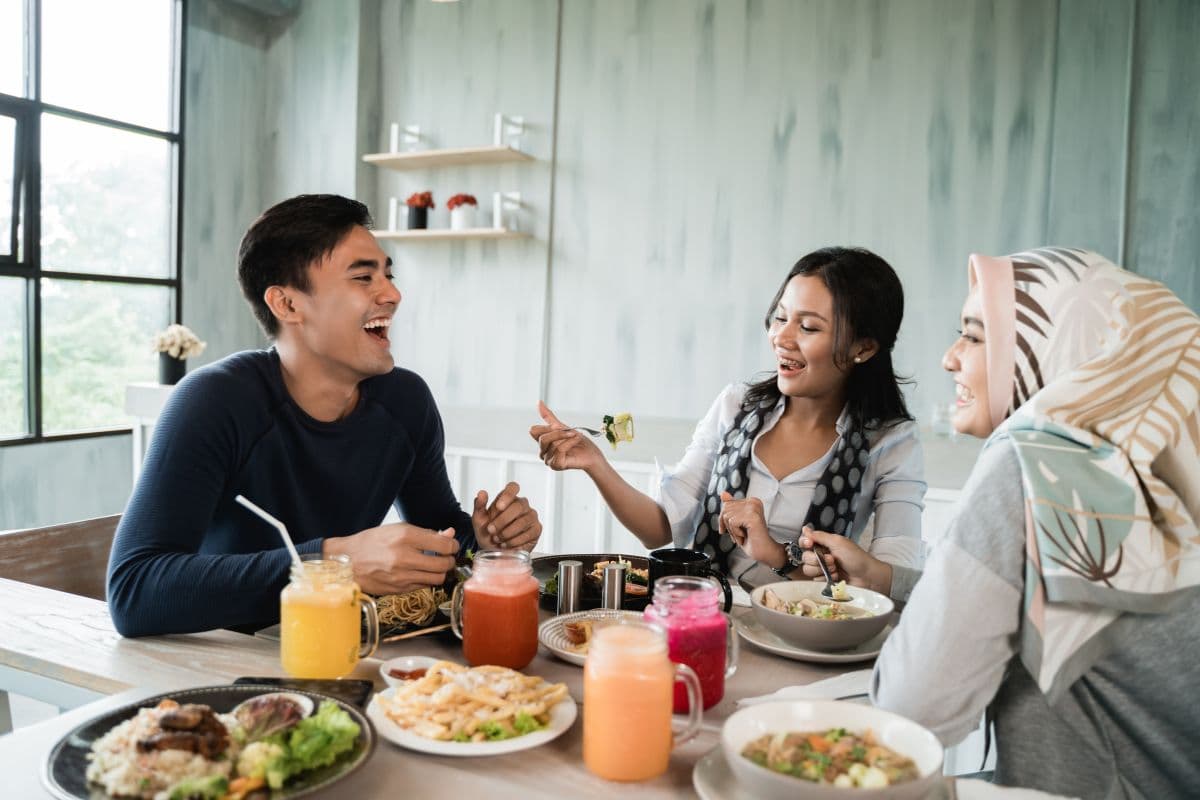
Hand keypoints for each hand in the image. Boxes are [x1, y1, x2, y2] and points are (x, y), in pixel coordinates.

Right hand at [324, 522, 457, 595]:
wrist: (347, 562)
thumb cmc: (371, 542)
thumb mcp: (397, 529)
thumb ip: (426, 533)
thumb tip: (449, 534)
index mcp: (405, 537)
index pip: (443, 545)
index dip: (453, 546)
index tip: (451, 546)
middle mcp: (404, 557)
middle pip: (444, 564)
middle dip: (450, 560)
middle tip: (446, 557)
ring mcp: (401, 576)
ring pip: (438, 578)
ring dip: (441, 572)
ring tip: (436, 566)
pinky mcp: (399, 589)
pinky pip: (424, 586)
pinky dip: (427, 580)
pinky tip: (421, 573)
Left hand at [472, 481, 542, 550]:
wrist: (494, 552)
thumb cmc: (488, 533)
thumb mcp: (479, 520)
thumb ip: (479, 506)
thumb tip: (481, 493)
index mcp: (508, 498)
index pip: (513, 487)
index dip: (507, 495)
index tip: (499, 507)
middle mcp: (522, 505)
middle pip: (518, 506)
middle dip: (502, 520)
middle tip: (491, 530)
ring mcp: (531, 516)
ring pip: (523, 521)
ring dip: (507, 532)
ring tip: (497, 539)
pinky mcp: (536, 529)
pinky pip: (528, 534)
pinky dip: (514, 541)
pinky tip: (506, 544)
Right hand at [529, 401, 605, 472]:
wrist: (592, 453)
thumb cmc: (578, 442)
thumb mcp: (563, 426)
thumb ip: (549, 417)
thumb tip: (539, 403)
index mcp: (542, 443)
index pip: (534, 431)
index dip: (548, 427)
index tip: (560, 427)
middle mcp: (543, 452)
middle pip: (542, 437)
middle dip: (559, 432)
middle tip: (571, 432)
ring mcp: (548, 460)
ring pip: (553, 443)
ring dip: (568, 438)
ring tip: (576, 438)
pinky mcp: (556, 465)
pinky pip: (559, 450)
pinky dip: (569, 443)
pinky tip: (576, 443)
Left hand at [719, 491, 785, 568]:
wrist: (764, 552)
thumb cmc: (751, 539)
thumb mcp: (737, 521)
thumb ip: (730, 506)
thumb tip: (723, 493)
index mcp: (751, 501)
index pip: (726, 504)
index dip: (725, 520)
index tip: (733, 529)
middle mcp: (754, 502)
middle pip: (725, 508)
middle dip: (728, 525)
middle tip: (740, 533)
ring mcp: (754, 508)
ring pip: (727, 516)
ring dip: (732, 530)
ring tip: (744, 535)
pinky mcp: (753, 516)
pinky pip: (732, 522)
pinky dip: (736, 533)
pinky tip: (746, 536)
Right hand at [800, 527, 891, 594]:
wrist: (867, 577)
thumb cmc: (855, 557)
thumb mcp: (838, 542)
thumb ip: (820, 536)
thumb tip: (805, 528)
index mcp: (823, 544)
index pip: (804, 541)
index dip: (804, 543)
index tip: (810, 544)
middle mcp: (820, 555)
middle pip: (804, 557)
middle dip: (817, 559)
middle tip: (832, 560)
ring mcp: (822, 569)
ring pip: (808, 570)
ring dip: (822, 569)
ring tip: (835, 569)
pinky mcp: (824, 581)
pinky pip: (815, 580)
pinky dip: (825, 579)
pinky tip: (836, 577)